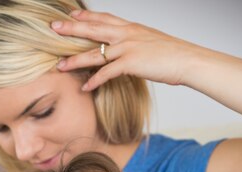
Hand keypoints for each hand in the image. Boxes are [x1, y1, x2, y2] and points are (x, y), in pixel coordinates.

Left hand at [52, 9, 195, 90]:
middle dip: (71, 29)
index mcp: (131, 28)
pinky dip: (95, 81)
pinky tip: (84, 87)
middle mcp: (126, 34)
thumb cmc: (171, 55)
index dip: (86, 16)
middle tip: (53, 28)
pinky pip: (107, 73)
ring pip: (95, 52)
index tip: (71, 15)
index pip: (103, 18)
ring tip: (60, 66)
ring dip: (75, 60)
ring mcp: (128, 48)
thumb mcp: (150, 43)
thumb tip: (127, 51)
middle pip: (93, 30)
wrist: (187, 59)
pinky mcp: (131, 63)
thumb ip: (135, 44)